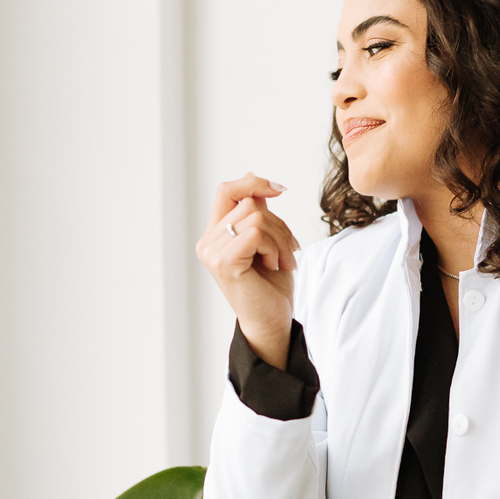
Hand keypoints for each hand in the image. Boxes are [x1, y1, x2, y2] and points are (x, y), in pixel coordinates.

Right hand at [196, 174, 298, 367]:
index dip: (252, 182)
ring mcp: (212, 252)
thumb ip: (257, 213)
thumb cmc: (271, 285)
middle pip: (248, 202)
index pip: (226, 191)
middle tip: (291, 249)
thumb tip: (253, 177)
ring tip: (284, 260)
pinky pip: (256, 233)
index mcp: (215, 235)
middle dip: (278, 223)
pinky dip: (275, 247)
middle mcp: (208, 242)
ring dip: (280, 238)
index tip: (279, 189)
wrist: (273, 321)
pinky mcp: (224, 262)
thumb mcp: (268, 240)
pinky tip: (274, 265)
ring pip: (255, 217)